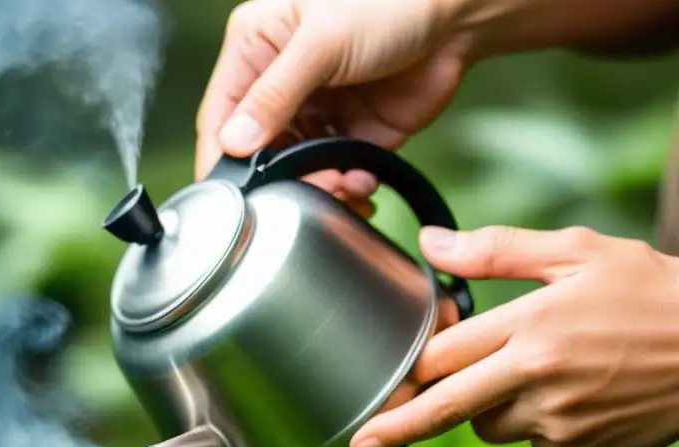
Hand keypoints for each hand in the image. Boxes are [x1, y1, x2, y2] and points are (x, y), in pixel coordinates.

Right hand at [194, 0, 476, 210]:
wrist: (458, 15)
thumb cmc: (390, 0)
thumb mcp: (322, 42)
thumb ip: (274, 95)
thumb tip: (235, 142)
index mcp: (257, 49)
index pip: (221, 115)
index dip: (221, 157)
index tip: (232, 194)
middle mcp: (280, 83)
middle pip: (258, 152)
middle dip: (279, 179)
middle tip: (306, 188)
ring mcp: (316, 111)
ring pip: (295, 169)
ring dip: (315, 186)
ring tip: (341, 185)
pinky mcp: (351, 134)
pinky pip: (335, 173)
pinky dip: (346, 187)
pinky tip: (361, 182)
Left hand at [349, 226, 678, 446]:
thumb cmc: (650, 290)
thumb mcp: (577, 253)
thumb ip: (496, 250)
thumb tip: (429, 243)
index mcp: (531, 327)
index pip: (441, 357)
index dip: (408, 368)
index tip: (377, 386)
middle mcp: (540, 381)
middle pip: (447, 410)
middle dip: (398, 426)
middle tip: (361, 442)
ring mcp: (564, 426)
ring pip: (492, 428)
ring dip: (493, 408)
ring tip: (541, 374)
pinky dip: (542, 431)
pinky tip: (578, 400)